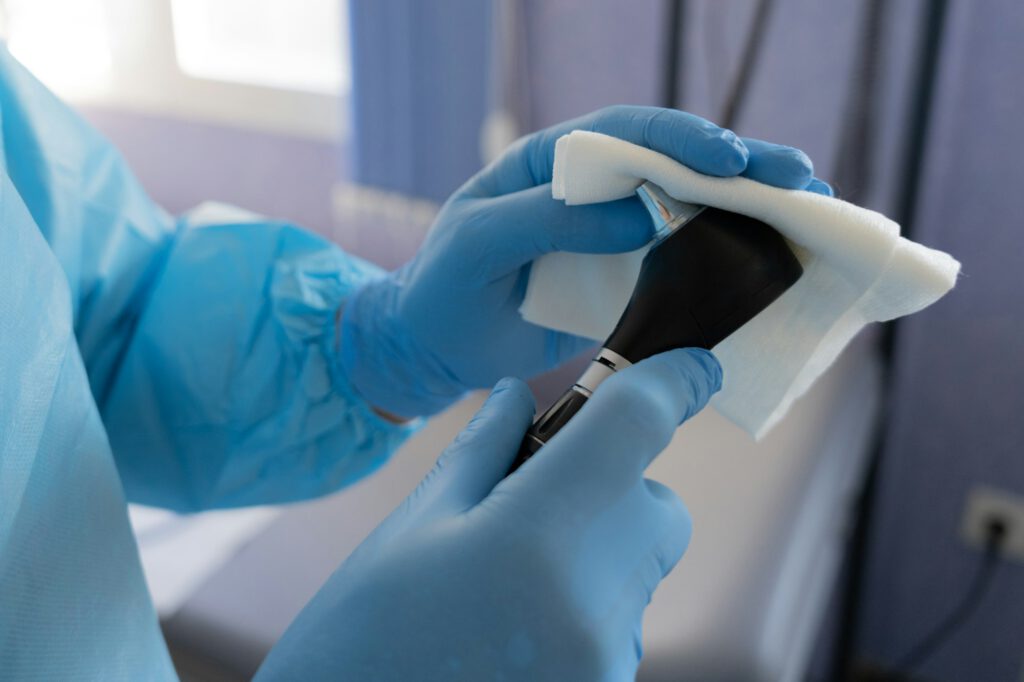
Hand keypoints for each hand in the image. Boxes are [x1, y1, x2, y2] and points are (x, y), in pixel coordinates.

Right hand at [256, 348, 721, 681]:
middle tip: (530, 498)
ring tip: (502, 581)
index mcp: (537, 535)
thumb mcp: (411, 531)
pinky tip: (513, 625)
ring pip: (638, 565)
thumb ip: (482, 453)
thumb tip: (522, 395)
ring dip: (594, 548)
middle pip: (655, 505)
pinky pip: (618, 619)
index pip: (640, 427)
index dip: (674, 382)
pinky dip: (583, 603)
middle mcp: (595, 601)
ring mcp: (608, 659)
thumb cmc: (360, 642)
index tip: (693, 368)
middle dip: (613, 484)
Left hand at [339, 105, 826, 417]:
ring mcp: (613, 238)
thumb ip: (549, 221)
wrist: (433, 348)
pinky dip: (729, 264)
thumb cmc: (445, 288)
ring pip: (691, 212)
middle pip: (674, 165)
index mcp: (551, 164)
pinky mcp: (625, 282)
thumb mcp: (479, 245)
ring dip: (749, 210)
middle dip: (740, 167)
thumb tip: (644, 215)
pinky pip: (684, 265)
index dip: (680, 139)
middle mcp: (592, 192)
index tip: (727, 158)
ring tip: (811, 212)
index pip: (624, 134)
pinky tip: (773, 265)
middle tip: (799, 177)